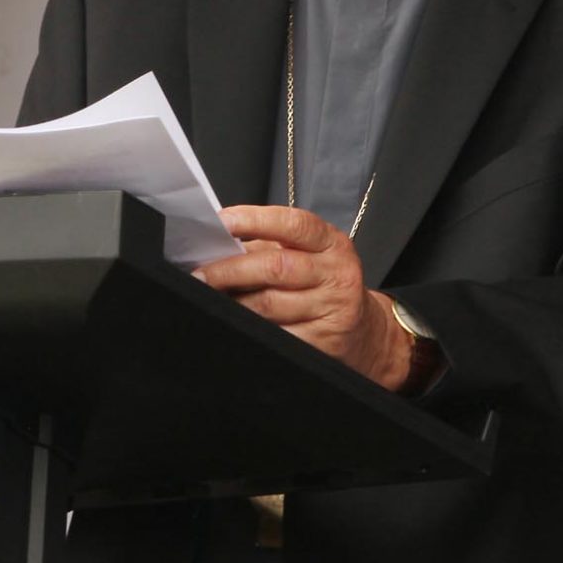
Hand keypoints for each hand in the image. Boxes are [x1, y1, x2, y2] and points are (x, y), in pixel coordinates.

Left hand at [202, 205, 412, 390]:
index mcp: (331, 243)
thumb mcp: (309, 255)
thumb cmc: (323, 284)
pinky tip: (237, 323)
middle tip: (199, 274)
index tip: (220, 222)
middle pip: (275, 267)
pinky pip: (277, 336)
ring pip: (270, 305)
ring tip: (212, 298)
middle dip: (229, 270)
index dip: (253, 220)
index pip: (293, 224)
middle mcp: (337, 273)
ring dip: (235, 303)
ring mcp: (333, 310)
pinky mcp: (323, 342)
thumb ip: (270, 245)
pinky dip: (251, 329)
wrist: (364, 331)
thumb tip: (218, 244)